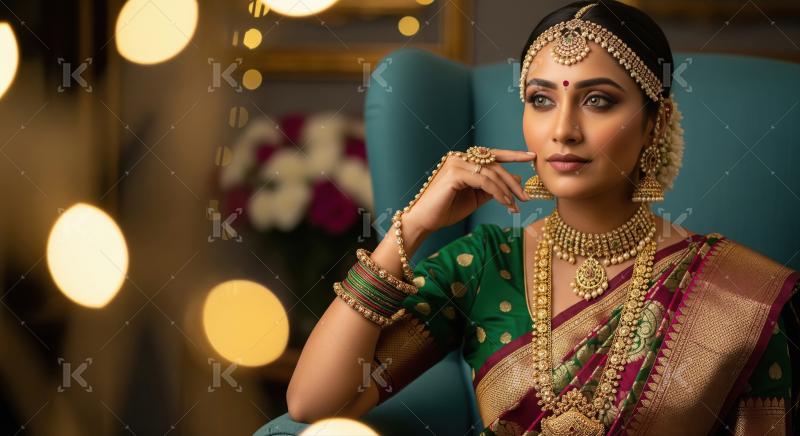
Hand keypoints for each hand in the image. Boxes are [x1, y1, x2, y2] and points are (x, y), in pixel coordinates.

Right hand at [402, 148, 535, 234]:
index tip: (531, 156)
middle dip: (513, 181)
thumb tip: (516, 179)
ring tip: (515, 205)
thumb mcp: (475, 198)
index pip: (492, 155)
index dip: (513, 154)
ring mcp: (456, 163)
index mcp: (464, 160)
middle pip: (495, 165)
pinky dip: (498, 193)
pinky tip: (505, 203)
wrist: (425, 221)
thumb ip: (493, 188)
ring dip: (507, 191)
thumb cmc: (447, 209)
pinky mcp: (455, 174)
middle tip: (525, 197)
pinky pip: (484, 182)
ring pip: (491, 173)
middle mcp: (460, 157)